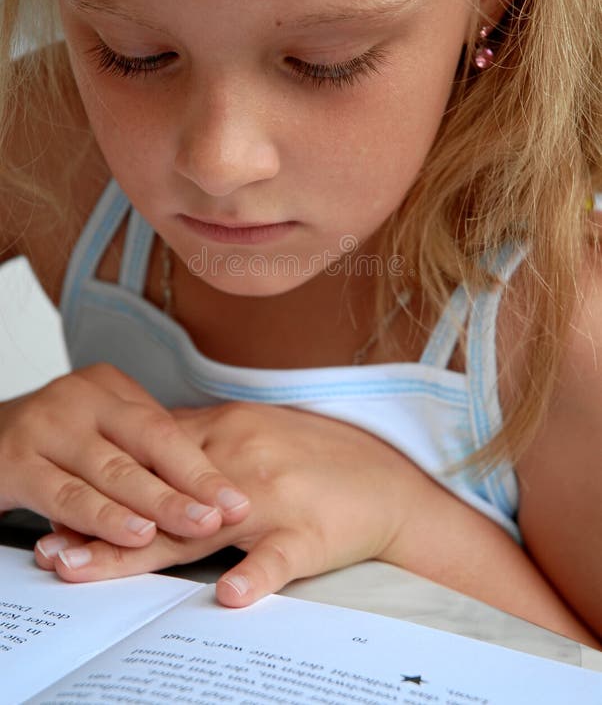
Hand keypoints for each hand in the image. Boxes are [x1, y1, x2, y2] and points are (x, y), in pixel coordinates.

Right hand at [0, 364, 248, 551]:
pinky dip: (103, 519)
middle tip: (224, 515)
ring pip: (110, 471)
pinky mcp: (14, 463)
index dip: (201, 467)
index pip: (164, 427)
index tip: (235, 499)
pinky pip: (65, 496)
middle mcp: (78, 399)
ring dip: (155, 504)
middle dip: (189, 485)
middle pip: (146, 443)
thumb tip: (205, 482)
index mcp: (106, 387)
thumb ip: (139, 447)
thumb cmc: (49, 438)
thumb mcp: (96, 426)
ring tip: (192, 525)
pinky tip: (132, 534)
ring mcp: (44, 428)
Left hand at [34, 401, 431, 602]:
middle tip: (52, 549)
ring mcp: (272, 499)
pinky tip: (231, 596)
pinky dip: (255, 575)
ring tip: (89, 571)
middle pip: (158, 498)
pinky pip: (278, 557)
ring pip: (197, 528)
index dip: (104, 485)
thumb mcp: (256, 431)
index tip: (61, 508)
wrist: (389, 480)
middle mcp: (240, 460)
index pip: (152, 459)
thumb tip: (153, 453)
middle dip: (100, 524)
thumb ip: (205, 442)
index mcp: (227, 431)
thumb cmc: (320, 456)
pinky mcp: (307, 534)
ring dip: (141, 552)